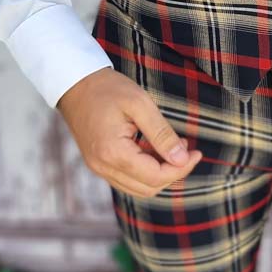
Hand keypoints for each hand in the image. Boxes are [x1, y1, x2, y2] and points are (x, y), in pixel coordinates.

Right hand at [57, 67, 202, 196]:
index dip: (181, 168)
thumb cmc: (107, 89)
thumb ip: (162, 134)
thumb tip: (183, 159)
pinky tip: (155, 149)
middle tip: (188, 149)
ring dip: (161, 173)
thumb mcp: (140, 104)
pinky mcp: (99, 164)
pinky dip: (146, 170)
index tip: (197, 152)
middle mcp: (103, 167)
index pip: (156, 176)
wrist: (74, 83)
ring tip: (174, 147)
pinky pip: (128, 179)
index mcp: (113, 153)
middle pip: (149, 188)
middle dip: (173, 172)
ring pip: (139, 187)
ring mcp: (98, 168)